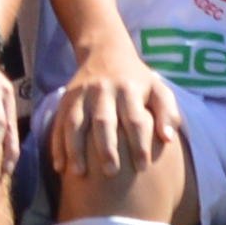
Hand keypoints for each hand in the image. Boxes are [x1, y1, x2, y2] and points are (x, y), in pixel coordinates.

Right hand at [40, 57, 175, 197]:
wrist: (106, 51)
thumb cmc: (138, 81)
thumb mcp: (158, 89)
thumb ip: (168, 113)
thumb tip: (168, 139)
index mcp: (129, 90)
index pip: (135, 119)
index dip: (139, 143)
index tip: (142, 167)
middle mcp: (103, 91)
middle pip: (104, 121)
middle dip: (106, 147)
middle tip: (111, 172)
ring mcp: (81, 95)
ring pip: (75, 122)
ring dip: (75, 148)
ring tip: (79, 173)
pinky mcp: (66, 99)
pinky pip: (59, 123)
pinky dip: (57, 145)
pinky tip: (59, 167)